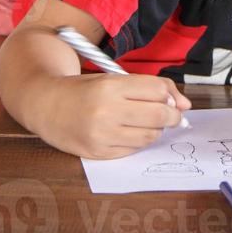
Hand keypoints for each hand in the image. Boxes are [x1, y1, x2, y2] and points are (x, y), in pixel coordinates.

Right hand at [41, 72, 191, 158]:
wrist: (45, 105)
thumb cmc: (84, 90)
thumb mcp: (113, 78)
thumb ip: (150, 87)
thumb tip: (186, 105)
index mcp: (110, 86)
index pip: (158, 90)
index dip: (171, 95)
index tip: (171, 100)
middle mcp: (106, 111)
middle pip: (159, 115)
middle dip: (172, 116)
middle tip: (171, 115)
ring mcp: (101, 135)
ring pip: (150, 136)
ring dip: (155, 130)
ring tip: (146, 123)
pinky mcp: (97, 153)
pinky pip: (133, 150)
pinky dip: (138, 142)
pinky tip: (129, 133)